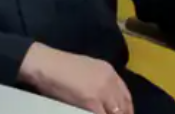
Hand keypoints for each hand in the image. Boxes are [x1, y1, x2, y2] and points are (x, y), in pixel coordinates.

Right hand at [18, 43, 132, 113]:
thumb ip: (99, 83)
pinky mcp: (92, 102)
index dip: (127, 110)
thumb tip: (104, 101)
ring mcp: (102, 91)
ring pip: (116, 113)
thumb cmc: (61, 67)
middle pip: (124, 107)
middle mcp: (109, 80)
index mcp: (109, 71)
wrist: (46, 65)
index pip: (126, 96)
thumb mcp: (87, 69)